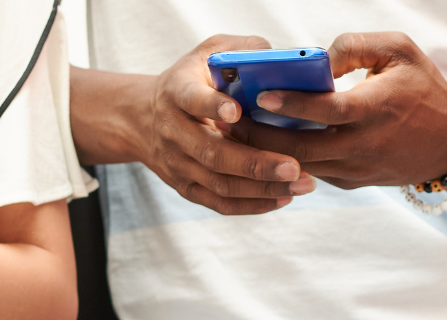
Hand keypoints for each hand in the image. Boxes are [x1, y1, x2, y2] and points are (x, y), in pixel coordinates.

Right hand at [137, 35, 316, 214]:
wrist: (144, 118)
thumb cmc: (193, 80)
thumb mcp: (209, 53)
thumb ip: (242, 51)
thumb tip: (280, 61)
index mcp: (177, 91)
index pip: (191, 99)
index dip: (211, 105)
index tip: (236, 111)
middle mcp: (172, 130)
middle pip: (211, 152)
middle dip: (254, 162)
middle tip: (293, 166)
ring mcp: (177, 162)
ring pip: (219, 183)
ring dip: (262, 187)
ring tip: (302, 184)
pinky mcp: (185, 186)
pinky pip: (218, 203)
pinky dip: (251, 204)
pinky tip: (283, 198)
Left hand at [241, 32, 446, 188]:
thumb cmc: (422, 88)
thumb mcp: (400, 52)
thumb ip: (356, 46)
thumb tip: (316, 57)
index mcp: (378, 108)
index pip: (329, 111)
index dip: (294, 105)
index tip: (260, 96)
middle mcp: (366, 143)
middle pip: (302, 147)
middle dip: (259, 136)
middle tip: (227, 120)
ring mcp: (357, 167)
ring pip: (301, 165)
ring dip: (264, 151)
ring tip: (233, 132)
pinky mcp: (351, 181)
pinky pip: (310, 171)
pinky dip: (283, 160)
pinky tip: (258, 145)